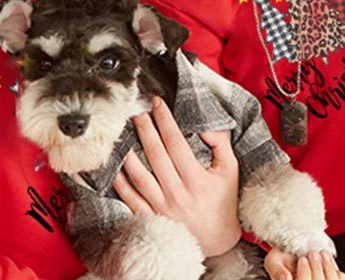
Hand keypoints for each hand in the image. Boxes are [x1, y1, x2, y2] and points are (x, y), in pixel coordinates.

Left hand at [112, 96, 241, 256]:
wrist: (218, 242)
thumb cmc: (223, 201)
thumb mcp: (230, 169)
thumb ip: (220, 144)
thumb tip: (203, 125)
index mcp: (197, 179)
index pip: (176, 142)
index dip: (165, 120)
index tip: (157, 103)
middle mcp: (178, 193)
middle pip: (155, 154)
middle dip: (145, 129)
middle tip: (137, 112)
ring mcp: (162, 208)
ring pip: (139, 176)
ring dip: (129, 151)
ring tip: (123, 133)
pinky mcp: (151, 219)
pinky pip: (130, 198)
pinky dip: (120, 182)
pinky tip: (114, 165)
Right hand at [265, 248, 344, 279]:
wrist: (292, 254)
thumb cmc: (282, 260)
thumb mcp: (273, 262)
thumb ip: (276, 271)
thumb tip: (285, 278)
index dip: (304, 274)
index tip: (302, 259)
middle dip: (316, 268)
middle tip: (312, 253)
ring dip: (328, 267)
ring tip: (321, 254)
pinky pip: (341, 279)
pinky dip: (337, 271)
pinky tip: (328, 260)